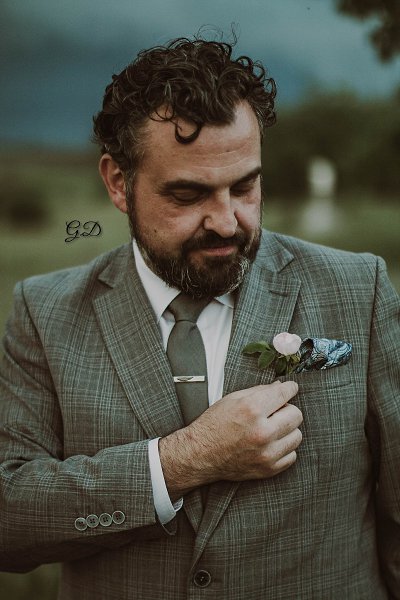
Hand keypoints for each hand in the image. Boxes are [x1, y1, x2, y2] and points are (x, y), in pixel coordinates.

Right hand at [159, 380, 301, 498]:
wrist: (200, 454)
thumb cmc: (214, 425)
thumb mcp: (232, 399)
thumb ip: (259, 391)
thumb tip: (281, 386)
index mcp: (251, 409)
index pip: (284, 393)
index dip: (290, 388)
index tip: (291, 388)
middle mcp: (262, 431)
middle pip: (296, 414)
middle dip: (287, 409)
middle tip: (276, 411)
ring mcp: (266, 452)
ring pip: (297, 435)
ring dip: (287, 430)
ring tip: (272, 429)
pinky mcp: (268, 469)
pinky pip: (292, 455)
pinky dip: (284, 448)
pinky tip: (270, 444)